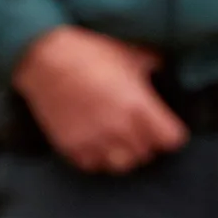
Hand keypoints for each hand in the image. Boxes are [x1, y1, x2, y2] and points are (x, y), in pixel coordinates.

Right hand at [11, 26, 188, 173]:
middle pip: (148, 154)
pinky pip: (94, 166)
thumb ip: (154, 66)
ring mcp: (95, 141)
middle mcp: (120, 130)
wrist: (45, 58)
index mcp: (139, 107)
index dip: (171, 133)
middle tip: (140, 127)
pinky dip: (98, 157)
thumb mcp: (130, 52)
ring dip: (125, 153)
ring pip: (122, 165)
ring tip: (119, 138)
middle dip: (148, 142)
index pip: (172, 140)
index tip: (165, 125)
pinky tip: (97, 140)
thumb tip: (166, 70)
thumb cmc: (89, 52)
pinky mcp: (72, 148)